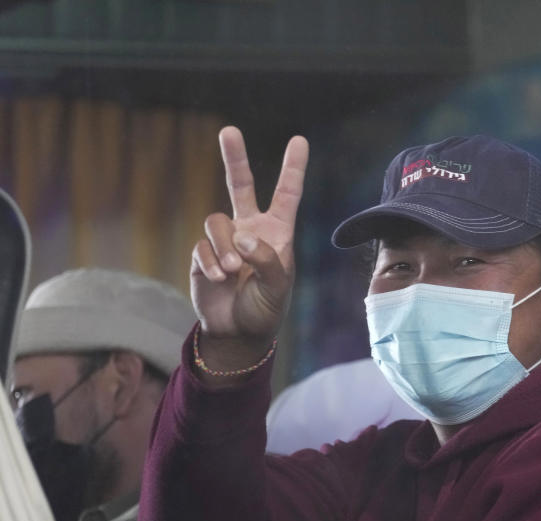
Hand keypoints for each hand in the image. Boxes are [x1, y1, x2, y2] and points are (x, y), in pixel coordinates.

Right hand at [190, 126, 308, 371]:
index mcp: (277, 233)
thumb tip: (242, 237)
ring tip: (230, 270)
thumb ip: (266, 259)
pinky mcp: (202, 253)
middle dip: (234, 158)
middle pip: (240, 185)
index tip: (299, 140)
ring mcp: (224, 240)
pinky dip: (210, 261)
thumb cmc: (266, 307)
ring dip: (223, 246)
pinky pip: (202, 246)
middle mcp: (250, 229)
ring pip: (216, 222)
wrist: (237, 332)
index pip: (287, 194)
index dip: (293, 168)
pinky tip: (219, 277)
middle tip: (228, 130)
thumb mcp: (277, 285)